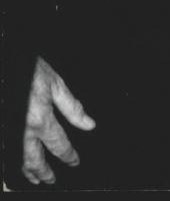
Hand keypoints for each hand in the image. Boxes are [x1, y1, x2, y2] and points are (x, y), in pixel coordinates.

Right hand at [22, 55, 95, 184]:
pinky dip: (17, 158)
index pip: (58, 145)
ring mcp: (12, 130)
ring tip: (35, 177)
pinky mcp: (6, 129)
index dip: (68, 155)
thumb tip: (89, 124)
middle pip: (34, 159)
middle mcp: (23, 129)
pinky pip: (12, 148)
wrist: (9, 61)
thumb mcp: (56, 84)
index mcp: (40, 119)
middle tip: (51, 180)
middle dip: (43, 172)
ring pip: (18, 158)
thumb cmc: (31, 70)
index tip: (75, 161)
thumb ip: (71, 107)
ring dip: (27, 169)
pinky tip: (22, 160)